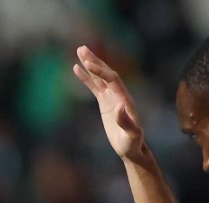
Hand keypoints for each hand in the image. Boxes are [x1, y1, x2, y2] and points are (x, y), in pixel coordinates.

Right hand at [72, 45, 147, 160]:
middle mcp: (118, 94)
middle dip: (95, 61)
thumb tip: (119, 107)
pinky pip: (94, 86)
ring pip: (99, 77)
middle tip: (82, 49)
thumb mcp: (131, 135)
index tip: (88, 64)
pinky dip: (86, 77)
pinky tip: (76, 68)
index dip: (100, 71)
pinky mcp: (105, 102)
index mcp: (124, 98)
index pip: (112, 79)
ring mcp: (111, 97)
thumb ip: (126, 121)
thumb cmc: (132, 143)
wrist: (130, 148)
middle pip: (106, 72)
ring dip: (90, 64)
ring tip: (79, 50)